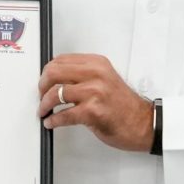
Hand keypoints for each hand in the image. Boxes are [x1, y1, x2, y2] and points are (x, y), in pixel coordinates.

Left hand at [38, 53, 154, 151]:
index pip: (61, 60)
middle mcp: (96, 74)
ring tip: (43, 110)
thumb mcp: (105, 80)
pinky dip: (53, 120)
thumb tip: (56, 79)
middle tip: (40, 95)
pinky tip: (51, 122)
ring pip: (55, 93)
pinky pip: (63, 114)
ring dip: (44, 104)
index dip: (47, 72)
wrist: (142, 123)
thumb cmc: (123, 105)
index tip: (43, 81)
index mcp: (97, 63)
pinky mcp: (93, 111)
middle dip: (42, 86)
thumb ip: (84, 75)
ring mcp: (94, 92)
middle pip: (54, 73)